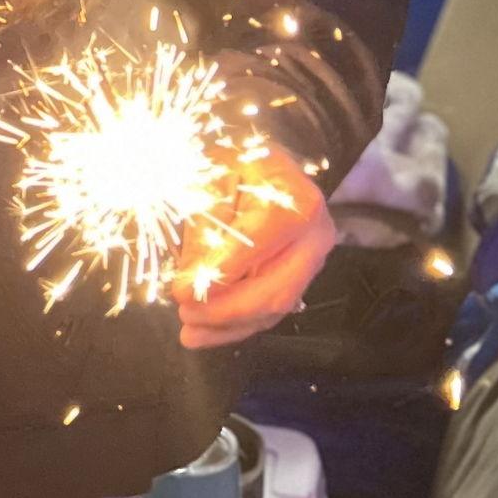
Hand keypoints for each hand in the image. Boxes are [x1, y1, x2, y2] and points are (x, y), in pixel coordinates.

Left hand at [170, 147, 335, 349]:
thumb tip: (191, 281)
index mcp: (295, 202)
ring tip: (189, 332)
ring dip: (229, 326)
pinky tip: (207, 331)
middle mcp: (315, 236)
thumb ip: (203, 227)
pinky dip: (239, 325)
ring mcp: (314, 261)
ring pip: (274, 308)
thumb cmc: (237, 165)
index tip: (181, 291)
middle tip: (184, 314)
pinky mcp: (303, 277)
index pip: (255, 247)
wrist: (268, 166)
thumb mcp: (213, 181)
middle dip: (225, 311)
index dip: (218, 274)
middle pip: (274, 289)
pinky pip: (273, 311)